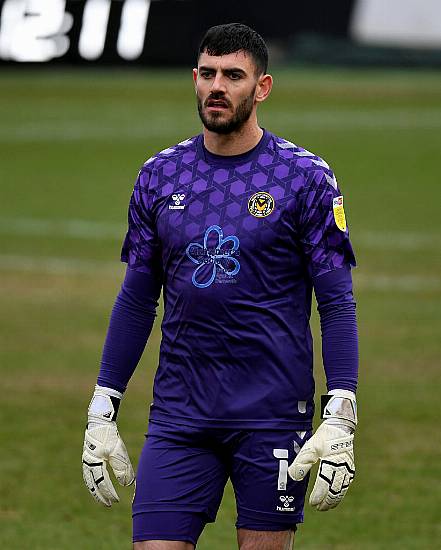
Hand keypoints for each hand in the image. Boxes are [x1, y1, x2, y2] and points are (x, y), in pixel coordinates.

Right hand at [82, 386, 134, 506]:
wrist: (100, 421)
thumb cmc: (109, 436)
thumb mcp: (118, 452)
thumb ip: (123, 468)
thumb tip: (128, 484)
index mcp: (94, 464)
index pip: (101, 483)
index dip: (109, 493)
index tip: (116, 501)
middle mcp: (87, 464)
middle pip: (93, 485)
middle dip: (101, 495)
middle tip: (109, 504)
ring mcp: (86, 459)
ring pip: (89, 480)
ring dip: (96, 489)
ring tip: (103, 497)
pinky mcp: (89, 455)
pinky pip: (89, 472)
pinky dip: (94, 480)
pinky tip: (99, 482)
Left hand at [288, 389, 356, 510]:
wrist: (340, 427)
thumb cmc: (323, 437)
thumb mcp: (310, 447)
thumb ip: (302, 462)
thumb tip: (294, 476)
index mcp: (330, 463)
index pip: (324, 484)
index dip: (319, 496)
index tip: (313, 503)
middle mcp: (341, 468)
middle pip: (335, 490)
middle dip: (327, 501)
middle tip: (319, 508)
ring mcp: (348, 469)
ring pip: (342, 489)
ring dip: (334, 499)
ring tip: (327, 506)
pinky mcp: (350, 468)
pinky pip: (346, 484)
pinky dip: (341, 492)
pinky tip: (336, 496)